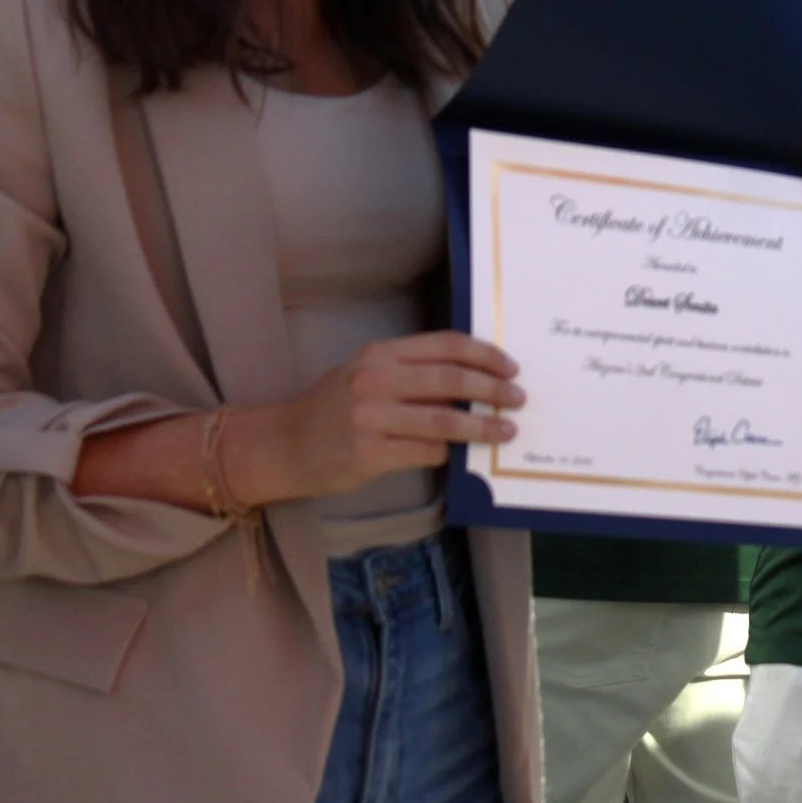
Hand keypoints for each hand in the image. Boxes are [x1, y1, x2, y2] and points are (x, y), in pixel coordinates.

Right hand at [247, 332, 525, 504]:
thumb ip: (410, 373)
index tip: (510, 367)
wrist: (282, 444)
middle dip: (491, 389)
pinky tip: (463, 456)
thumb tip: (472, 381)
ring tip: (506, 430)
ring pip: (441, 420)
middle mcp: (374, 380)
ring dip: (480, 426)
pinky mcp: (368, 454)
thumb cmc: (332, 408)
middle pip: (448, 379)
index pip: (444, 346)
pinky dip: (448, 453)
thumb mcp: (366, 375)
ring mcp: (369, 418)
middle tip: (519, 398)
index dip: (483, 354)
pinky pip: (423, 452)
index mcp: (379, 354)